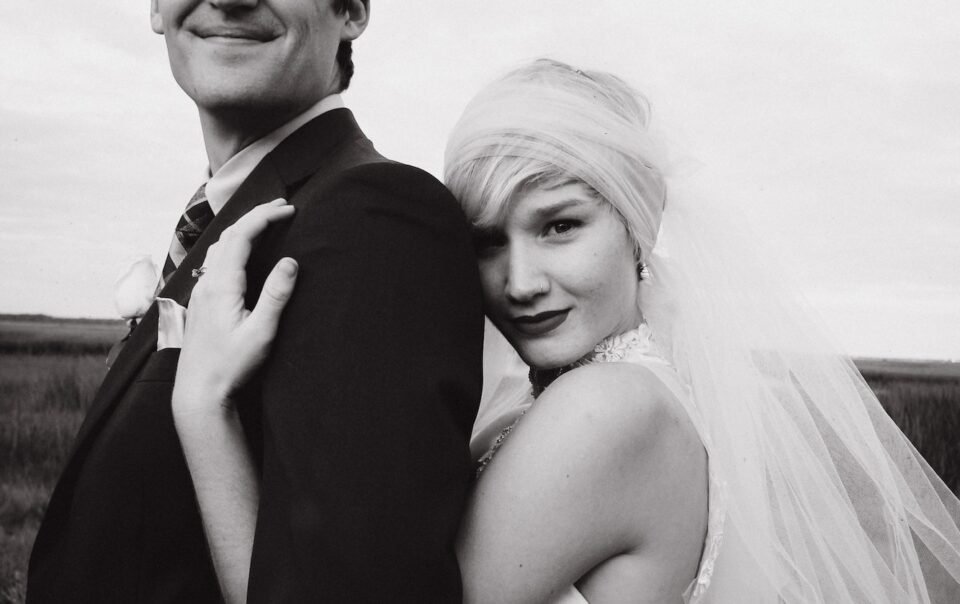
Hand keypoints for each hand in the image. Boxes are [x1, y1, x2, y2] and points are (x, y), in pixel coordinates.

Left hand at [173, 199, 296, 417]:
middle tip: (281, 208)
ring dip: (242, 230)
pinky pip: (215, 262)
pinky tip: (244, 255)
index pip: (241, 236)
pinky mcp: (201, 303)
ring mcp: (201, 293)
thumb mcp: (261, 332)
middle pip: (228, 236)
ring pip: (219, 248)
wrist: (199, 391)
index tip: (288, 210)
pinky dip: (233, 246)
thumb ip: (276, 295)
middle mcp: (207, 284)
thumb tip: (290, 262)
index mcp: (221, 285)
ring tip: (265, 224)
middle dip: (254, 216)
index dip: (264, 217)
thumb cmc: (231, 365)